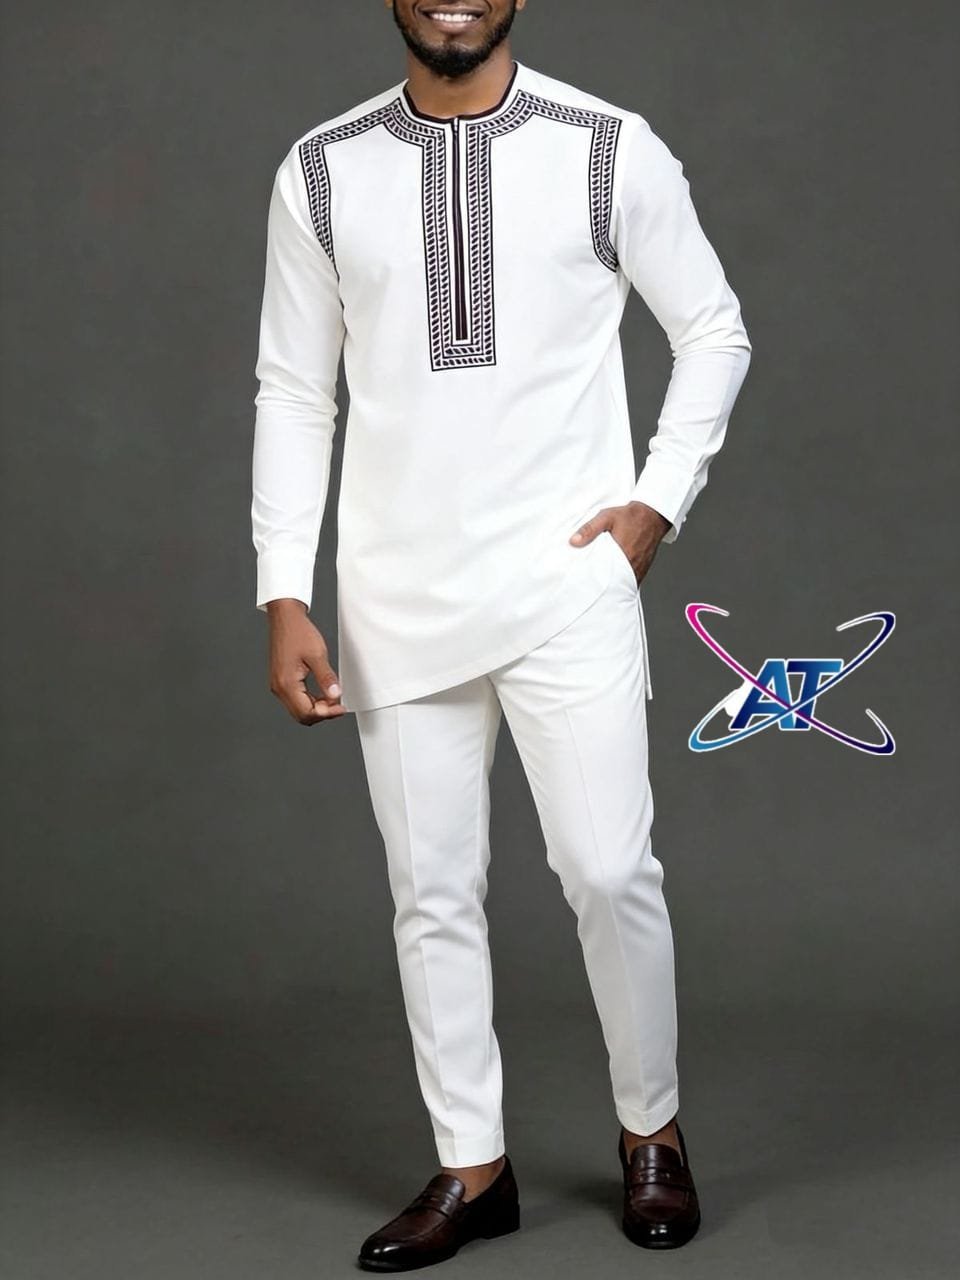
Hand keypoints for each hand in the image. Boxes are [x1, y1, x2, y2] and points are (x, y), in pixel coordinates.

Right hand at [265, 599, 346, 724]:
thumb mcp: (317, 655)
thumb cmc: (298, 632)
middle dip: (322, 714)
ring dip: (317, 708)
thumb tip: (335, 696)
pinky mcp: (281, 681)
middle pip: (301, 715)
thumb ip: (326, 678)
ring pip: (299, 709)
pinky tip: (322, 693)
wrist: (285, 618)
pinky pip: (296, 699)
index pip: (307, 713)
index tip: (341, 707)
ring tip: (333, 697)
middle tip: (339, 704)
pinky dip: (311, 701)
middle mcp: (279, 687)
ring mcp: (278, 685)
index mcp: (286, 683)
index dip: (326, 714)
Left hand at [569, 501, 671, 585]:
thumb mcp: (606, 517)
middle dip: (602, 585)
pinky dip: (623, 581)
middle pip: (613, 582)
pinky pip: (631, 580)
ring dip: (613, 583)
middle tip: (590, 586)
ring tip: (601, 584)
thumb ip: (589, 529)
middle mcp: (632, 564)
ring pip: (623, 582)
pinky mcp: (643, 568)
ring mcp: (639, 568)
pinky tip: (614, 578)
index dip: (593, 581)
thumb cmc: (631, 516)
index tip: (584, 583)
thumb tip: (574, 541)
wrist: (653, 515)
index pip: (603, 575)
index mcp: (621, 554)